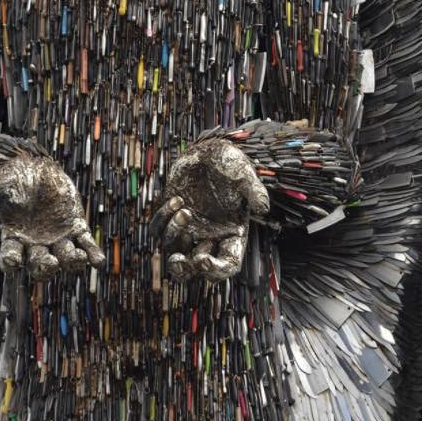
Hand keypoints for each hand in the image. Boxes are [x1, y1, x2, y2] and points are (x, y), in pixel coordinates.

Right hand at [0, 155, 103, 278]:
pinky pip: (85, 244)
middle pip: (39, 266)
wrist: (39, 164)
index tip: (12, 262)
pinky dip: (92, 254)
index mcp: (14, 238)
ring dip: (71, 262)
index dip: (10, 263)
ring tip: (77, 257)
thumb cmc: (14, 177)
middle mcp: (35, 244)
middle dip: (44, 267)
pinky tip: (98, 261)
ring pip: (64, 259)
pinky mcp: (76, 227)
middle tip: (50, 262)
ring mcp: (57, 238)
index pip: (10, 259)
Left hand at [150, 138, 268, 280]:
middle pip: (195, 269)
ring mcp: (189, 226)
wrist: (208, 150)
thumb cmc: (230, 162)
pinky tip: (176, 199)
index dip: (215, 270)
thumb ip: (254, 191)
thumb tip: (262, 207)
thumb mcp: (244, 174)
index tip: (202, 259)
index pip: (227, 264)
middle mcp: (210, 235)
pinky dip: (162, 220)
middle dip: (184, 270)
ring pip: (174, 249)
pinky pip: (159, 229)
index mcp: (232, 234)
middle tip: (178, 260)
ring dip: (174, 235)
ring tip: (183, 210)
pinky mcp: (171, 214)